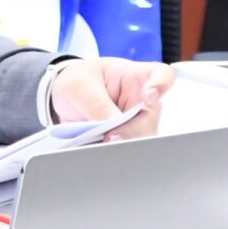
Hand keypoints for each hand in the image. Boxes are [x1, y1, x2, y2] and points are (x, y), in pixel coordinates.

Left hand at [48, 58, 173, 139]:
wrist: (65, 98)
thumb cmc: (79, 81)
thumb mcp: (79, 85)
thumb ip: (97, 104)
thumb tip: (115, 126)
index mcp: (134, 76)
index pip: (162, 75)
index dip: (161, 85)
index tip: (149, 97)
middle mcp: (142, 100)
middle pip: (152, 117)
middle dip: (133, 130)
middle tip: (110, 136)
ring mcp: (137, 121)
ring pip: (144, 138)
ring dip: (124, 143)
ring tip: (102, 142)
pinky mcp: (128, 139)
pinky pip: (131, 150)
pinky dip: (117, 153)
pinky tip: (102, 151)